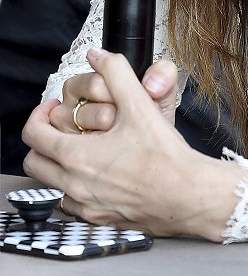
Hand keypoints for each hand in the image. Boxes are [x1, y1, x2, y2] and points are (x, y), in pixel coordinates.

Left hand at [23, 48, 246, 238]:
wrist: (186, 194)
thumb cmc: (164, 156)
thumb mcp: (140, 104)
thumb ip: (116, 72)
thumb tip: (98, 56)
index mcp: (77, 155)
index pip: (33, 134)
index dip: (39, 116)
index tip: (53, 109)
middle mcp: (74, 184)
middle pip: (34, 162)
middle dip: (43, 141)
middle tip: (62, 127)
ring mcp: (85, 205)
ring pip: (50, 184)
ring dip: (57, 165)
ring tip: (81, 149)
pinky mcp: (99, 219)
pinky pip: (71, 204)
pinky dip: (74, 187)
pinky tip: (97, 174)